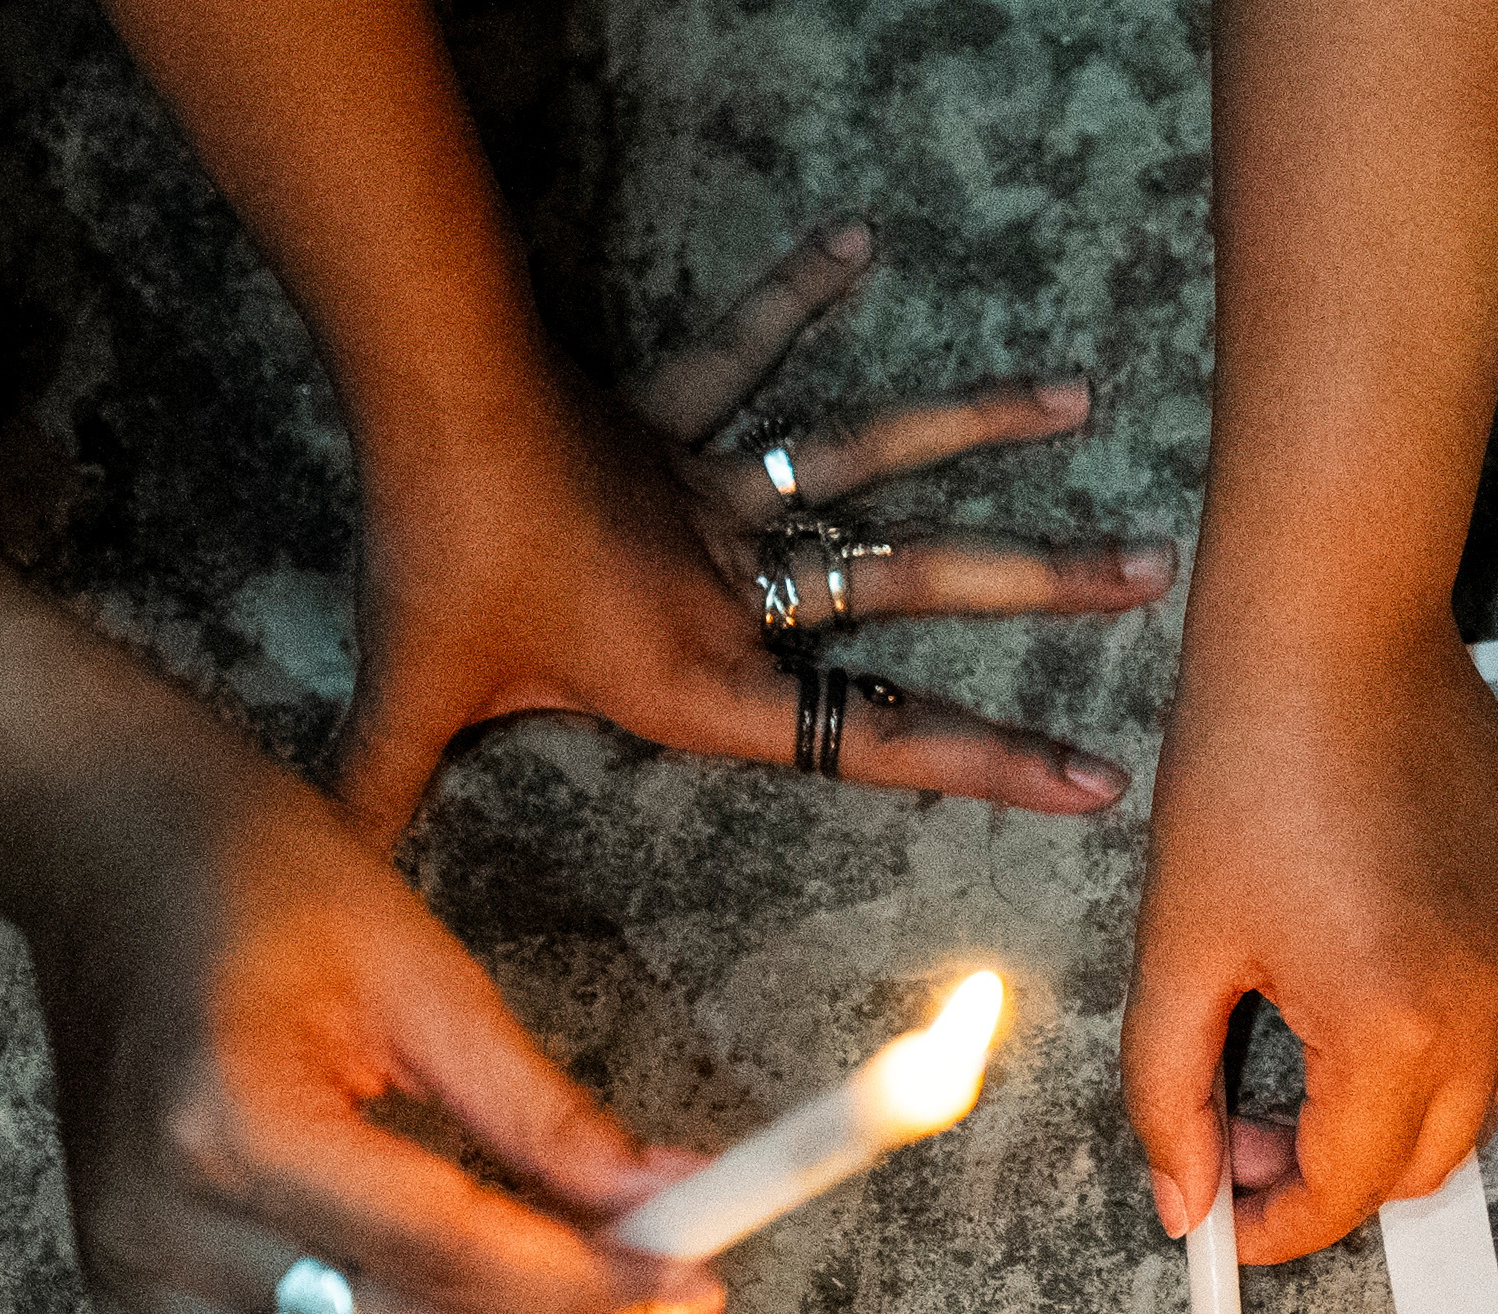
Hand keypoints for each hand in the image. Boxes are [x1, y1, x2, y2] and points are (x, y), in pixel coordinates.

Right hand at [24, 780, 724, 1313]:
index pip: (450, 1255)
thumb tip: (674, 1201)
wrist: (105, 852)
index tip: (691, 1291)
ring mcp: (124, 1276)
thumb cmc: (257, 883)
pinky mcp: (112, 1299)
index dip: (589, 1289)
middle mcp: (165, 1222)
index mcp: (237, 1119)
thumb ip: (545, 1115)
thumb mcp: (425, 975)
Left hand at [332, 222, 1174, 830]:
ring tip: (1078, 398)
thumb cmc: (441, 560)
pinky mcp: (665, 419)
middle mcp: (739, 584)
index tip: (1095, 780)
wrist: (436, 405)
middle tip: (1154, 568)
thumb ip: (385, 800)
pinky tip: (857, 240)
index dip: (990, 764)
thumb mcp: (409, 705)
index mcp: (707, 676)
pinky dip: (796, 292)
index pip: (872, 735)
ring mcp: (712, 493)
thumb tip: (343, 888)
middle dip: (1043, 585)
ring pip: (869, 460)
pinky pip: (742, 352)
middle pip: (917, 587)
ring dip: (975, 425)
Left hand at [1125, 624, 1497, 1261]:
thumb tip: (1183, 1206)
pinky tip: (1367, 974)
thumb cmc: (1245, 773)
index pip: (1352, 1190)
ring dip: (1396, 1110)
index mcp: (1396, 1027)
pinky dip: (1446, 1036)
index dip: (1279, 1224)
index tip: (1227, 1217)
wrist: (1334, 631)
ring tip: (1303, 1047)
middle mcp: (1494, 1004)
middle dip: (1336, 1175)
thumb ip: (1170, 1097)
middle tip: (1247, 1129)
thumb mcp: (1176, 951)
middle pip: (1429, 1167)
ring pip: (1479, 1100)